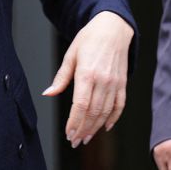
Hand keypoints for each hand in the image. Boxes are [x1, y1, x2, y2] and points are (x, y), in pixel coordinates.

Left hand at [42, 10, 133, 146]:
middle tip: (75, 141)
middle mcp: (102, 81)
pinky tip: (106, 127)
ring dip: (96, 128)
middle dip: (83, 130)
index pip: (80, 105)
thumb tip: (47, 93)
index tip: (68, 133)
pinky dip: (113, 118)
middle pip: (93, 113)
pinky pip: (119, 106)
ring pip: (106, 112)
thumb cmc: (89, 39)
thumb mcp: (71, 55)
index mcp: (87, 73)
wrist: (112, 29)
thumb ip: (61, 78)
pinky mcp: (123, 84)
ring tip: (87, 137)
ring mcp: (114, 83)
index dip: (74, 122)